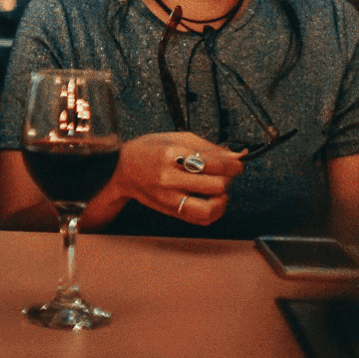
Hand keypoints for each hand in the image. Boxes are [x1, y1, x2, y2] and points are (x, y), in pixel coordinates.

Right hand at [109, 132, 244, 225]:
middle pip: (216, 184)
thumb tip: (235, 156)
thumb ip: (208, 147)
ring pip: (209, 208)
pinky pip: (200, 219)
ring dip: (222, 199)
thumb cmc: (148, 151)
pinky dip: (213, 212)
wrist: (121, 169)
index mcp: (171, 154)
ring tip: (219, 191)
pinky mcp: (170, 211)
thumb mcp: (177, 138)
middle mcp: (169, 178)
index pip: (215, 163)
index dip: (234, 164)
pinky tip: (211, 200)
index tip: (237, 164)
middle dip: (228, 178)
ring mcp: (168, 197)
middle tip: (226, 174)